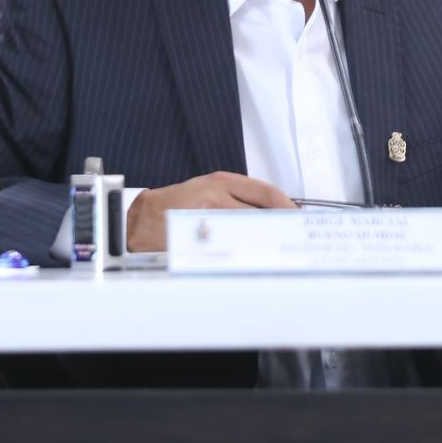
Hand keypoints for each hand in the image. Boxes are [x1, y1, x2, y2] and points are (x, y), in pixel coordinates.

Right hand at [126, 171, 297, 251]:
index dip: (287, 207)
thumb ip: (238, 197)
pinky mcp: (199, 241)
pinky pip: (230, 250)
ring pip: (250, 233)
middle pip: (262, 215)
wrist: (143, 219)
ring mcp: (207, 220)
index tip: (298, 218)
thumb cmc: (176, 204)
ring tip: (276, 252)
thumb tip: (274, 214)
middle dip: (281, 228)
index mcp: (221, 182)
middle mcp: (216, 197)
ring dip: (266, 244)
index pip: (266, 193)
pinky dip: (244, 255)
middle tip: (293, 239)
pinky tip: (251, 260)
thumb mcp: (208, 189)